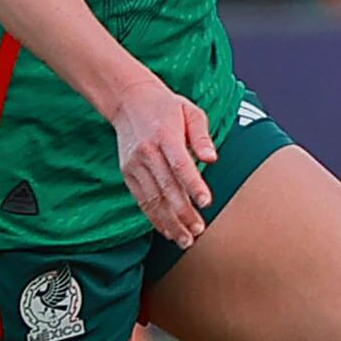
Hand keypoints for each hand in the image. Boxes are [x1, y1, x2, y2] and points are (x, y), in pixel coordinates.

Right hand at [109, 74, 218, 243]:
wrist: (129, 100)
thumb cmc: (166, 107)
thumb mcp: (190, 111)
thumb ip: (202, 136)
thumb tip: (212, 159)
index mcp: (165, 135)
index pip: (179, 164)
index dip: (193, 185)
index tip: (205, 202)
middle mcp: (147, 152)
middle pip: (166, 188)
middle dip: (183, 213)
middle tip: (198, 230)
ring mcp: (135, 165)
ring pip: (152, 199)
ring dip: (169, 222)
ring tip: (184, 239)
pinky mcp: (128, 174)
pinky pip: (141, 200)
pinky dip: (154, 218)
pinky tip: (167, 230)